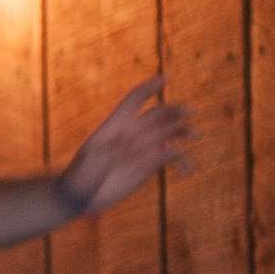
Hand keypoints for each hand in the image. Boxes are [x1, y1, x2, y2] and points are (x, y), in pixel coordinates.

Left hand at [56, 76, 192, 218]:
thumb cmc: (80, 174)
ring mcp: (142, 150)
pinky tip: (187, 170)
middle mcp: (132, 134)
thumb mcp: (92, 158)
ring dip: (181, 131)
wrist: (79, 195)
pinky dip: (181, 161)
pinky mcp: (148, 166)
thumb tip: (130, 139)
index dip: (149, 88)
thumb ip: (111, 147)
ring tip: (194, 134)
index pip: (134, 100)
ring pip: (167, 134)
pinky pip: (170, 158)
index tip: (166, 78)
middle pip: (157, 116)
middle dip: (173, 111)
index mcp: (115, 125)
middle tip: (190, 111)